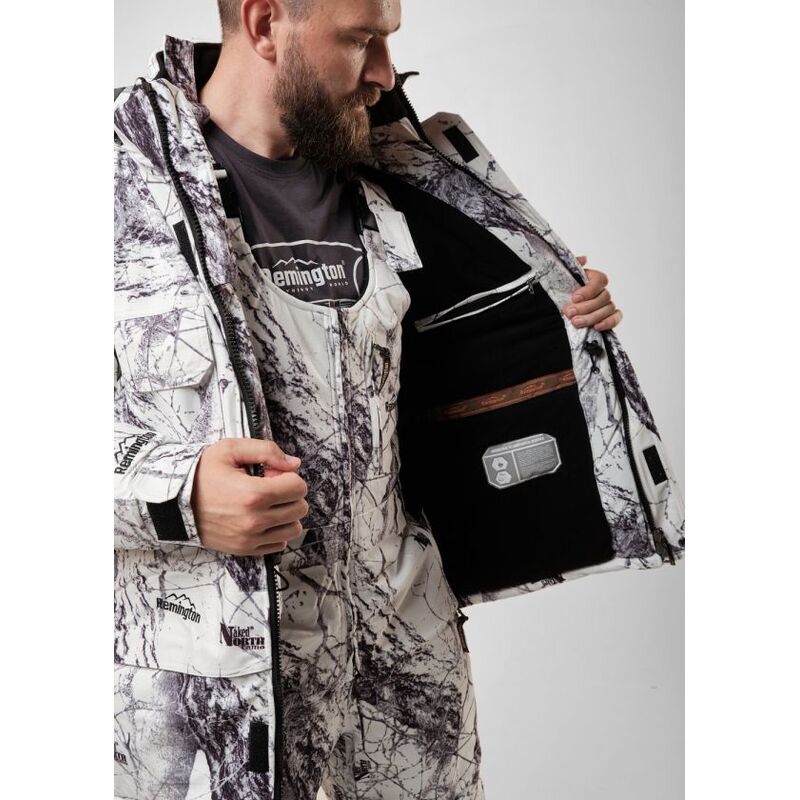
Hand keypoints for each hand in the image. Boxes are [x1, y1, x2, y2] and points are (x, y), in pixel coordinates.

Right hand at [191, 438, 308, 555]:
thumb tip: (294, 463)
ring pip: (293, 528)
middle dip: (291, 494)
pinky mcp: (245, 549)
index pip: (298, 488)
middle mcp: (254, 521)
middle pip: (299, 508)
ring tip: (268, 504)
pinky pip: (279, 544)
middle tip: (270, 487)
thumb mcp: (230, 450)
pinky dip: (277, 531)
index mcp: (253, 494)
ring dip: (287, 514)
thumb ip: (266, 450)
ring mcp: (250, 538)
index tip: (272, 474)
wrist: (174, 502)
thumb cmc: (201, 474)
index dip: (289, 476)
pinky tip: (262, 518)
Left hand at [561, 256, 623, 330]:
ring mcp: (606, 304)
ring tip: (576, 322)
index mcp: (592, 279)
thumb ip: (571, 267)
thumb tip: (584, 259)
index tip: (574, 297)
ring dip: (592, 317)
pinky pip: (615, 318)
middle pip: (603, 297)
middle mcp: (601, 291)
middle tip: (570, 313)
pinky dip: (608, 322)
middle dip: (585, 307)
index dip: (589, 289)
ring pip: (608, 309)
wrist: (553, 310)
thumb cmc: (560, 292)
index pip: (600, 280)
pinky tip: (596, 327)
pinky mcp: (608, 317)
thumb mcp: (560, 278)